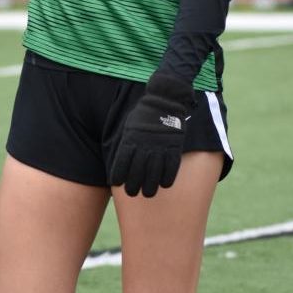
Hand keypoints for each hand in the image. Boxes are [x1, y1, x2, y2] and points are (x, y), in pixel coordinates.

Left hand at [108, 72, 194, 197]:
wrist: (164, 99)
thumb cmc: (144, 114)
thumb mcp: (129, 125)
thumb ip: (126, 143)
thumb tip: (120, 160)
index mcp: (131, 140)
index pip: (122, 163)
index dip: (119, 176)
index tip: (118, 184)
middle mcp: (144, 146)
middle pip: (137, 172)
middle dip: (133, 185)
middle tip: (133, 193)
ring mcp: (160, 147)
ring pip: (154, 173)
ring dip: (150, 186)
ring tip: (148, 194)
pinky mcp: (173, 146)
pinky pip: (171, 167)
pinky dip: (168, 178)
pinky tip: (165, 185)